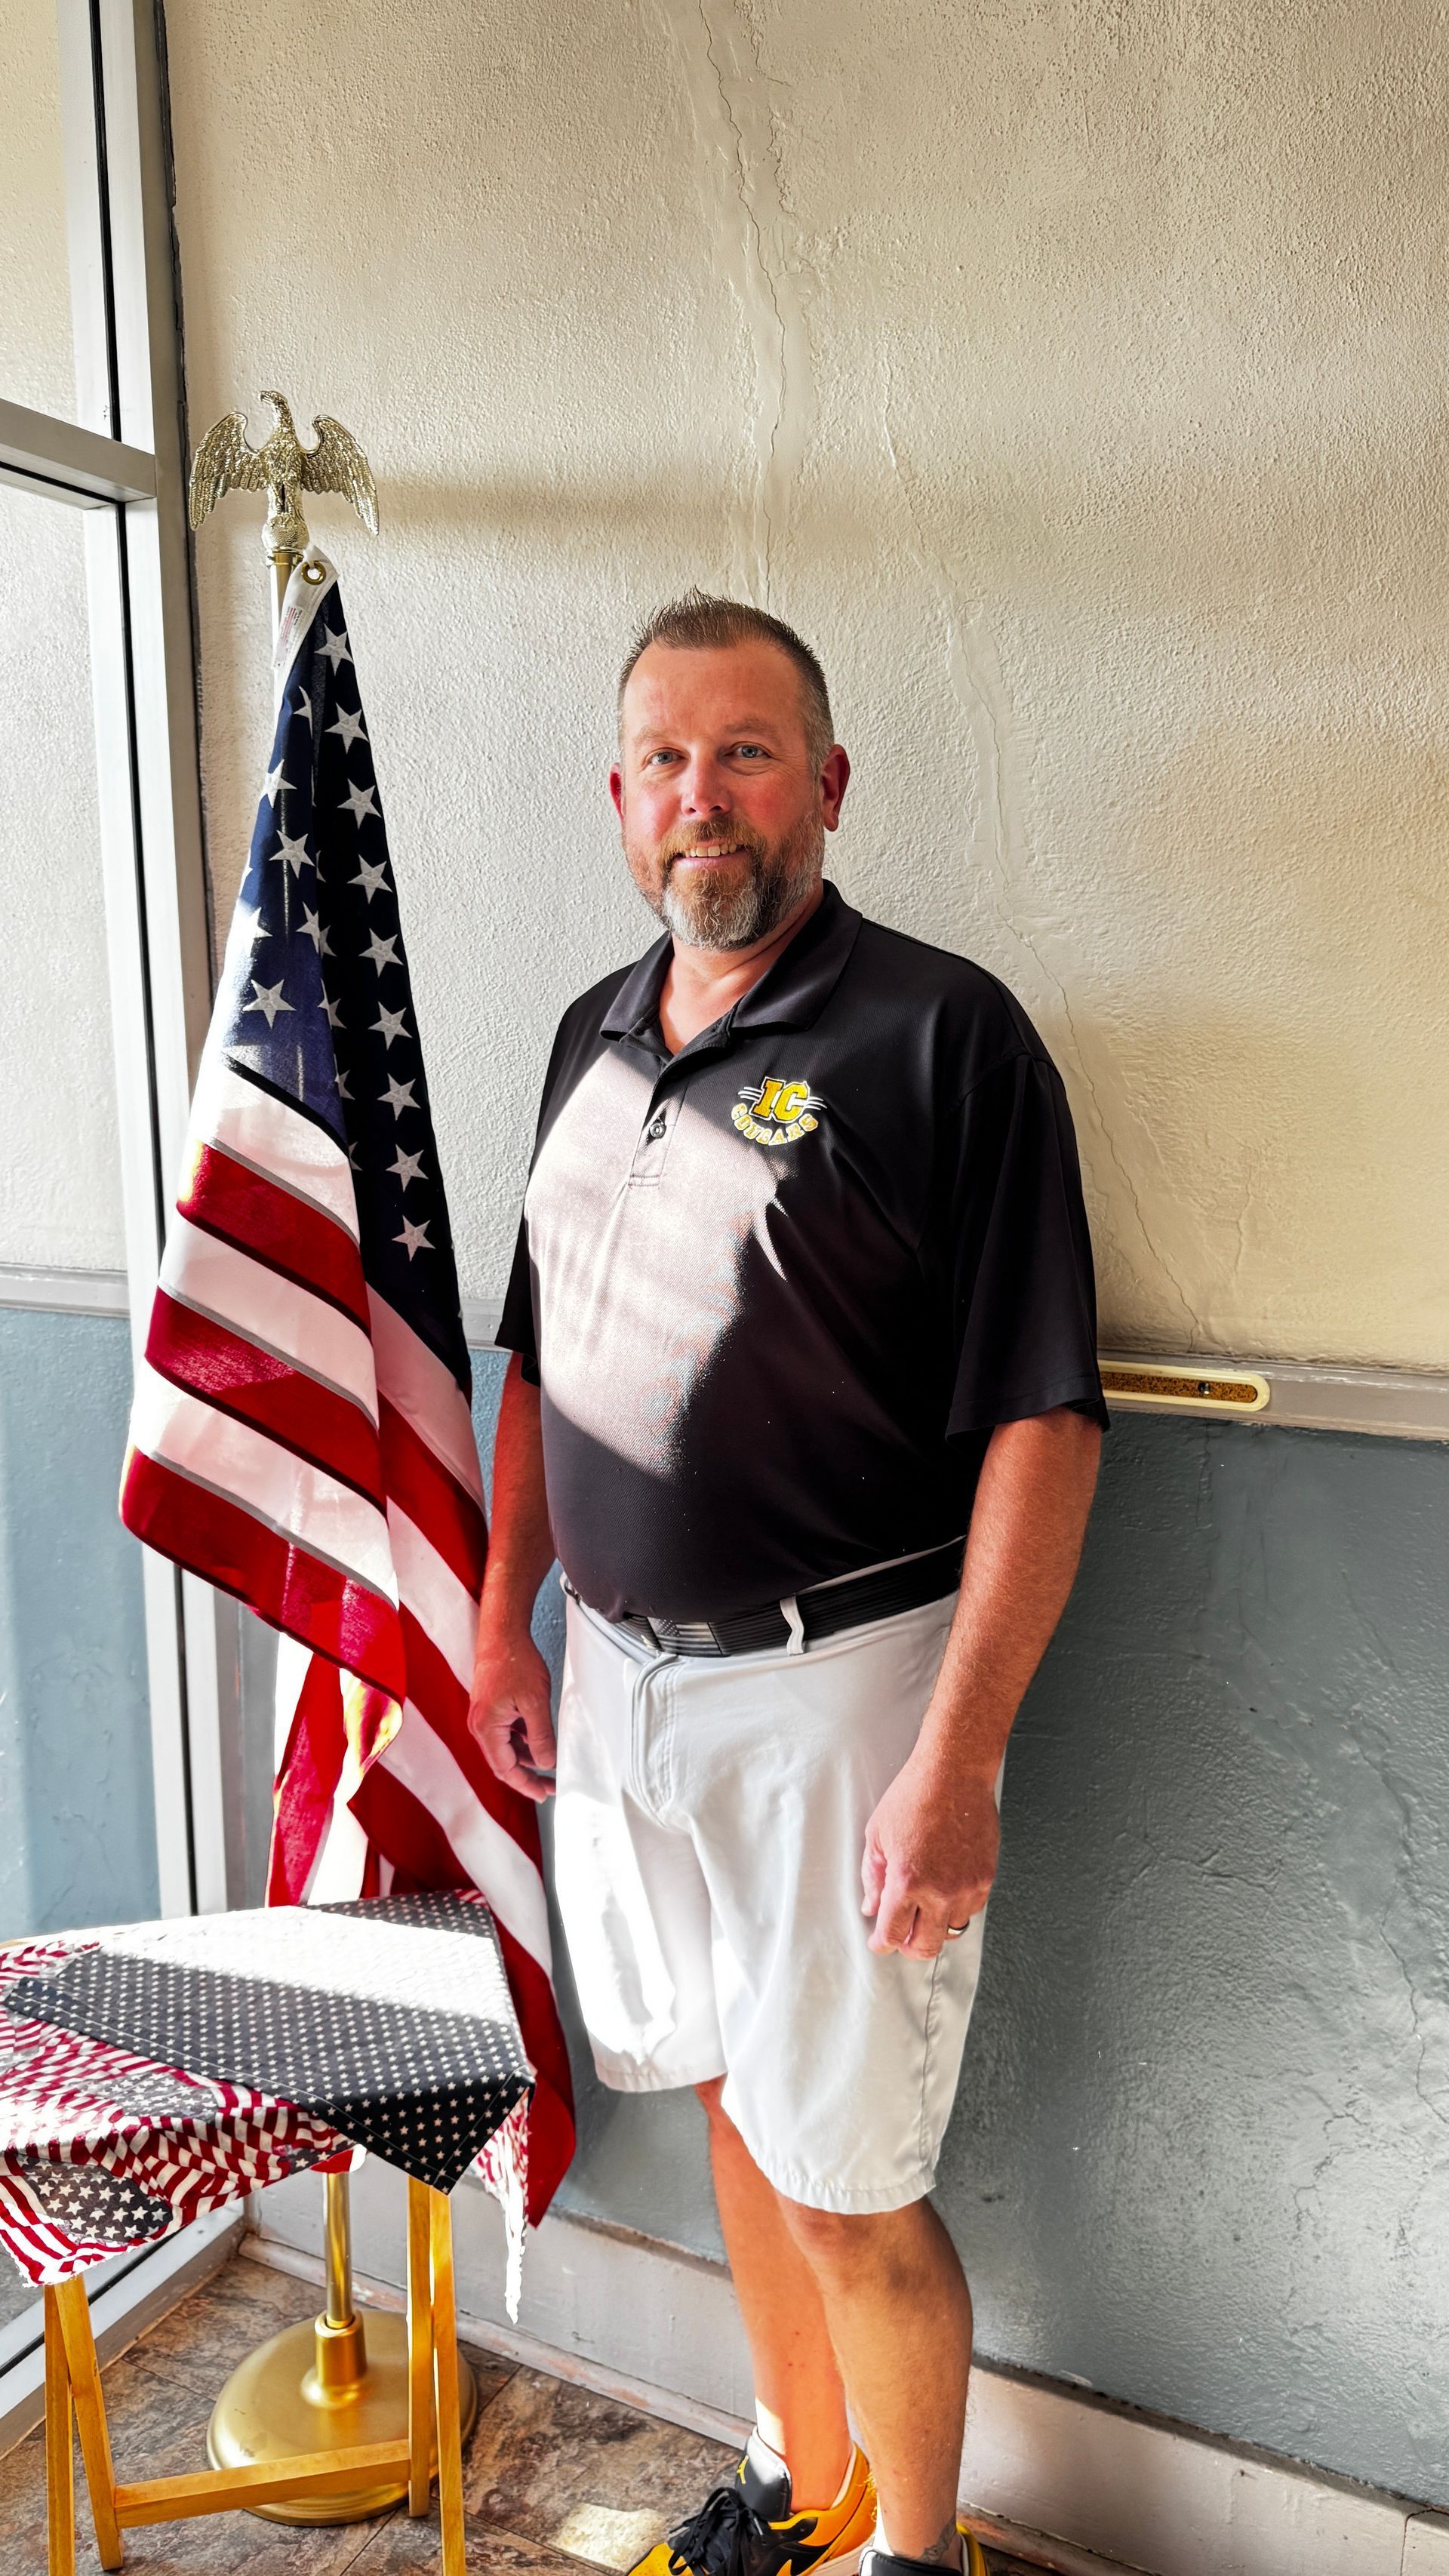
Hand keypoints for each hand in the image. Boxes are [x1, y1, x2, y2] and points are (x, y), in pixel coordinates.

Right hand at [467, 1628, 556, 1802]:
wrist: (502, 1634)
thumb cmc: (514, 1661)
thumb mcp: (536, 1702)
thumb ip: (541, 1736)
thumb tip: (546, 1762)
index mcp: (486, 1727)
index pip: (506, 1769)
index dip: (526, 1784)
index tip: (543, 1793)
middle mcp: (479, 1725)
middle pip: (502, 1763)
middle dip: (526, 1776)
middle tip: (548, 1786)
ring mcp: (482, 1716)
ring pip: (504, 1748)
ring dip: (524, 1758)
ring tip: (547, 1764)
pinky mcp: (489, 1708)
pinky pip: (504, 1734)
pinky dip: (520, 1742)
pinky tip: (536, 1741)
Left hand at [860, 1749, 998, 1958]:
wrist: (954, 1773)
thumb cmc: (914, 1796)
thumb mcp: (878, 1835)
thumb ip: (874, 1878)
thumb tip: (872, 1906)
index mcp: (908, 1882)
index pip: (893, 1934)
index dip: (882, 1943)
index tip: (880, 1942)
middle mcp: (940, 1890)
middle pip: (926, 1946)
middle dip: (909, 1946)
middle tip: (900, 1935)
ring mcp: (967, 1886)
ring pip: (951, 1929)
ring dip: (934, 1925)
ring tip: (923, 1906)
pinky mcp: (986, 1876)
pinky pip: (971, 1909)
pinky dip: (956, 1908)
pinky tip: (944, 1890)